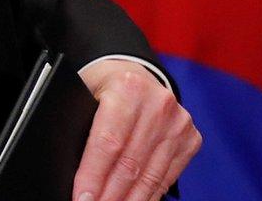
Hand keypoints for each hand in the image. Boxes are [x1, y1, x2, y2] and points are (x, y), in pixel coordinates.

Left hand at [71, 59, 200, 200]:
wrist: (135, 73)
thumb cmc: (101, 86)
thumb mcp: (83, 94)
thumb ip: (81, 125)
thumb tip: (70, 169)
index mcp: (127, 88)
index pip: (108, 142)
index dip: (93, 175)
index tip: (82, 198)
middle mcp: (158, 105)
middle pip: (130, 163)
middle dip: (109, 194)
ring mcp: (178, 123)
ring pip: (151, 175)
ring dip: (130, 200)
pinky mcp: (190, 139)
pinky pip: (166, 177)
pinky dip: (148, 196)